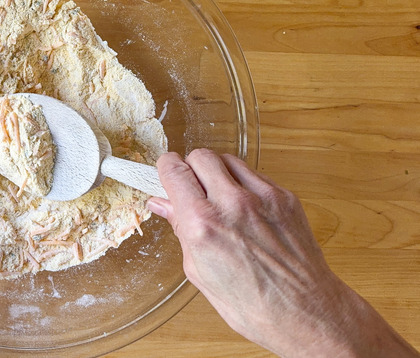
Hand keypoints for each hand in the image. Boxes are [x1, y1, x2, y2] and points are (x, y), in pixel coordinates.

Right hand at [148, 150, 418, 357]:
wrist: (304, 311)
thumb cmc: (251, 303)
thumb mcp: (199, 271)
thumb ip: (180, 230)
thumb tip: (162, 205)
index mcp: (202, 225)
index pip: (174, 171)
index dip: (166, 169)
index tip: (167, 174)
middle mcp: (231, 204)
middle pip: (200, 156)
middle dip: (192, 168)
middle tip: (193, 187)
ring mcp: (261, 197)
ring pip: (228, 159)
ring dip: (218, 172)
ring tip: (220, 197)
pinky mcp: (284, 197)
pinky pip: (255, 175)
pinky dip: (244, 184)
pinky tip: (245, 208)